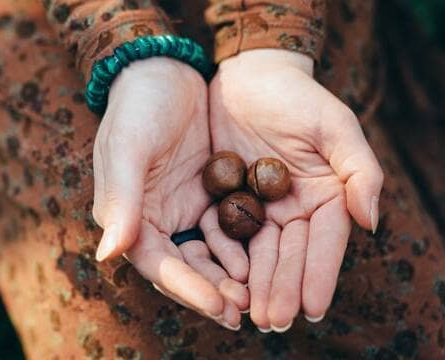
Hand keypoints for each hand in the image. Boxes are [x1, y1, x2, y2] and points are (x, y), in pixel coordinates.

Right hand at [92, 58, 248, 328]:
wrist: (163, 71)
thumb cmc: (137, 107)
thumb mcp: (128, 148)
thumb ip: (122, 201)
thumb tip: (108, 255)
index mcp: (129, 217)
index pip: (158, 264)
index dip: (187, 288)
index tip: (219, 305)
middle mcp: (153, 221)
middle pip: (184, 268)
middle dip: (213, 291)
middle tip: (246, 311)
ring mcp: (182, 209)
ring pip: (207, 255)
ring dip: (230, 277)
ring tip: (258, 294)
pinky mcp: (206, 196)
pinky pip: (225, 230)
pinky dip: (241, 247)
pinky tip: (264, 258)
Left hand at [208, 49, 383, 330]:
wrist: (249, 76)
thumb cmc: (297, 96)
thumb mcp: (334, 125)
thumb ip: (358, 169)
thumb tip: (372, 221)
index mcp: (326, 196)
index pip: (324, 242)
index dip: (319, 275)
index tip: (313, 309)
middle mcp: (295, 208)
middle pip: (289, 255)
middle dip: (283, 289)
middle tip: (273, 321)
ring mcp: (261, 207)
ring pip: (258, 252)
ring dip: (256, 285)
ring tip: (250, 314)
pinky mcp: (228, 200)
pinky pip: (225, 234)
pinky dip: (224, 259)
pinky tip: (221, 282)